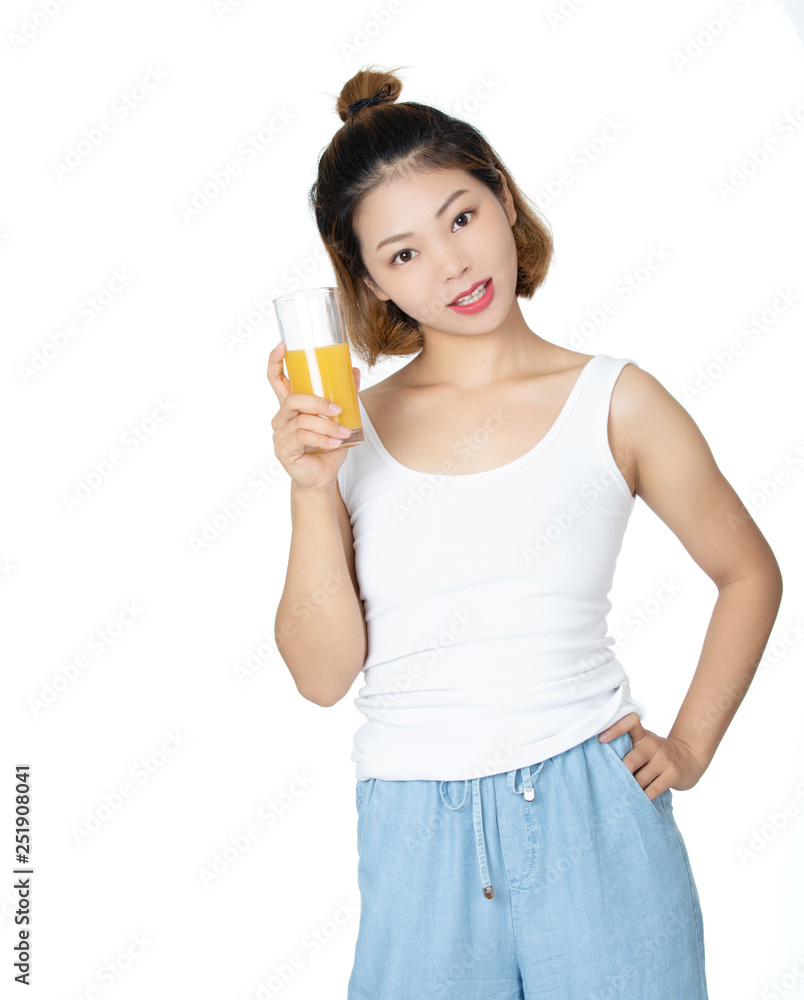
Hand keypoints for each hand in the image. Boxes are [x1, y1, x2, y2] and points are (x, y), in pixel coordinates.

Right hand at [267, 340, 360, 492]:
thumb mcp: (339, 419)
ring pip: (302, 421)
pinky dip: (322, 439)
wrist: (322, 478)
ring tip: (344, 432)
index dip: (276, 361)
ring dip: (326, 426)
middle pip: (292, 400)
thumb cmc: (327, 448)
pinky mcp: (284, 451)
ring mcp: (280, 435)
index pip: (276, 380)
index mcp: (290, 407)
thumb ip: (344, 396)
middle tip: (338, 408)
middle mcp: (281, 418)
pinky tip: (335, 443)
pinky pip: (302, 439)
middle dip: (317, 401)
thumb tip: (353, 370)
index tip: (282, 346)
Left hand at [598, 712, 705, 799]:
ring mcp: (664, 760)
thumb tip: (600, 760)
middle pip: (630, 761)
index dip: (615, 728)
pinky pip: (652, 790)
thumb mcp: (645, 743)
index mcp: (643, 735)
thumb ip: (628, 746)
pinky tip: (638, 801)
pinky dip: (643, 798)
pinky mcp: (672, 774)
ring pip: (640, 779)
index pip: (630, 722)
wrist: (690, 758)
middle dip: (620, 775)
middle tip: (610, 785)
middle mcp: (653, 745)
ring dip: (630, 789)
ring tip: (621, 795)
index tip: (601, 739)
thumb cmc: (657, 753)